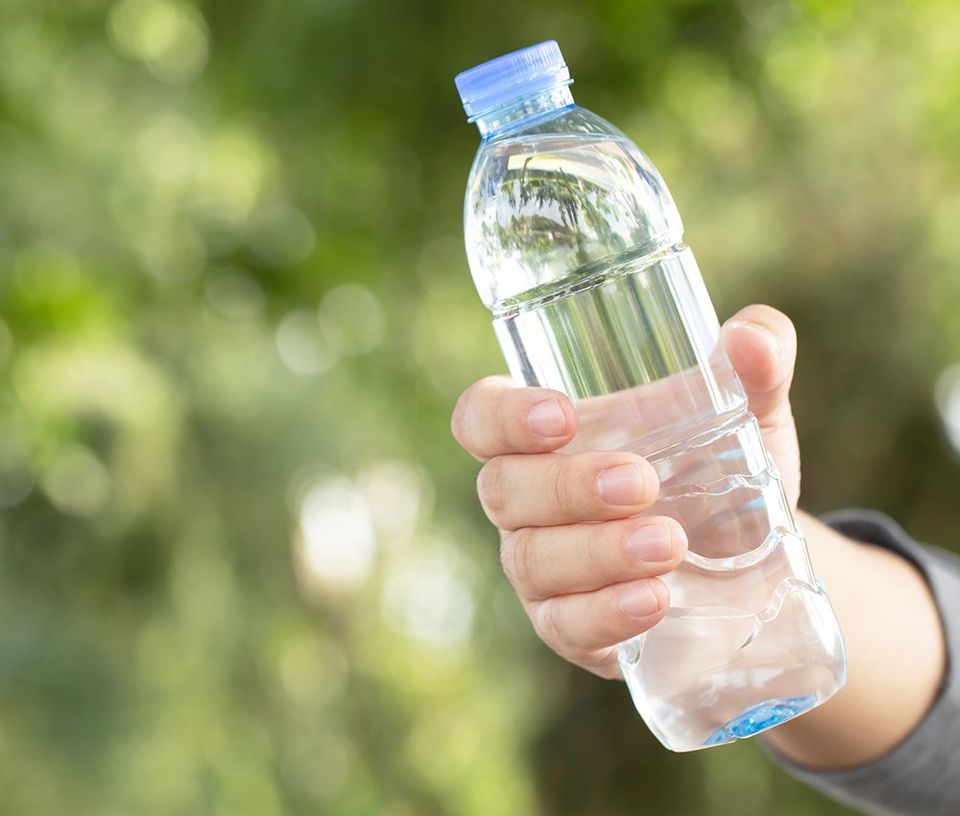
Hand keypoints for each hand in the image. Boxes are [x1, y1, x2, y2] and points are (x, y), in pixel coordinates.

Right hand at [451, 304, 799, 678]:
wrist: (750, 565)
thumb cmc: (720, 470)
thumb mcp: (747, 411)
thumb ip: (757, 360)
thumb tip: (753, 339)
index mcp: (547, 435)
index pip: (481, 418)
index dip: (502, 417)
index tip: (562, 416)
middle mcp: (527, 500)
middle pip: (501, 490)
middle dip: (567, 487)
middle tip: (642, 482)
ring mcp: (542, 568)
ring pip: (532, 560)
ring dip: (596, 552)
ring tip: (671, 545)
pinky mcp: (570, 627)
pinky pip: (565, 625)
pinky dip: (606, 613)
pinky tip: (656, 601)